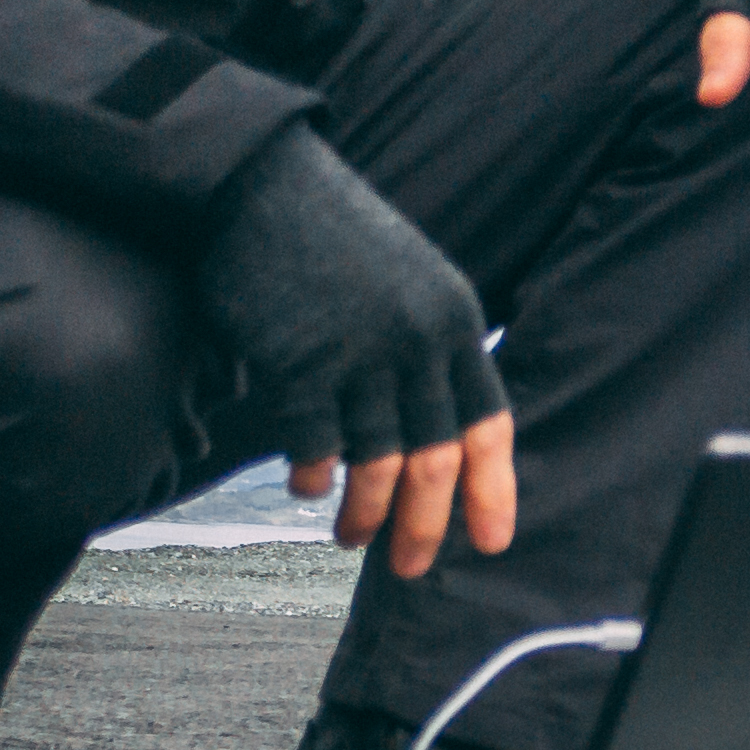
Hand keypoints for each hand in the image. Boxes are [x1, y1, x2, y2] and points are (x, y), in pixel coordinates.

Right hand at [195, 131, 514, 575]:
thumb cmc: (327, 235)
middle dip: (426, 525)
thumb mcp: (406, 280)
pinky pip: (316, 448)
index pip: (488, 422)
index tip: (492, 540)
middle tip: (411, 567)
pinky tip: (308, 488)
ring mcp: (360, 352)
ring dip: (366, 513)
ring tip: (351, 535)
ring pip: (377, 464)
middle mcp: (418, 339)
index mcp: (454, 318)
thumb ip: (425, 346)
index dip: (492, 489)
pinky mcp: (300, 361)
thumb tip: (430, 435)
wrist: (258, 183)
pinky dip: (315, 479)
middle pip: (436, 459)